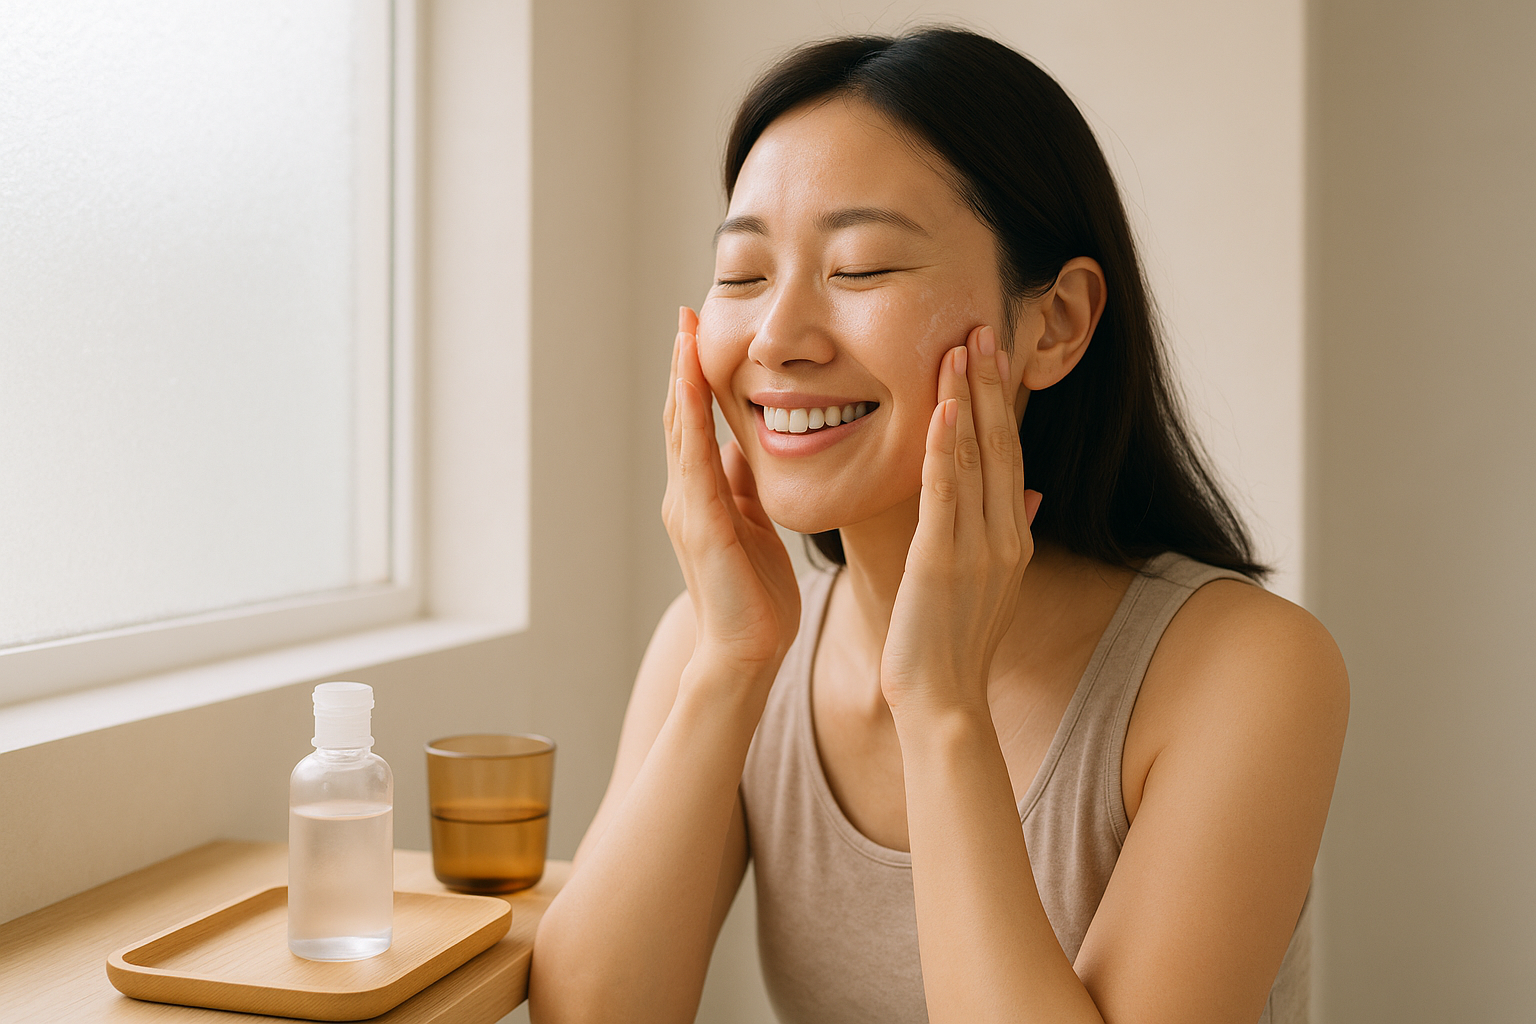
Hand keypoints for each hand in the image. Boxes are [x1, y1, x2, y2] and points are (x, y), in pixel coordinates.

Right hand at [662, 307, 800, 680]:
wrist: (746, 653)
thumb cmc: (756, 597)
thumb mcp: (755, 524)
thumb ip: (745, 486)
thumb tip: (746, 445)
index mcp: (703, 495)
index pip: (697, 423)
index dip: (696, 377)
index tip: (700, 331)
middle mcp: (686, 495)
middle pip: (682, 416)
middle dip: (683, 363)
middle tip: (686, 313)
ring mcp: (687, 508)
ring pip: (682, 429)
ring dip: (683, 378)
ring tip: (685, 331)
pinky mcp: (701, 524)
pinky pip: (694, 458)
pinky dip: (693, 416)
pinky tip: (694, 384)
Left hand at [880, 325, 1042, 715]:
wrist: (944, 702)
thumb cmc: (953, 646)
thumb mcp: (990, 584)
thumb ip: (1007, 533)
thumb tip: (1030, 493)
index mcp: (1013, 538)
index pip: (1010, 455)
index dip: (1002, 402)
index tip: (992, 353)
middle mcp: (1004, 536)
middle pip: (1001, 445)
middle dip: (991, 385)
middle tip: (982, 326)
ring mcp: (977, 549)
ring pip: (974, 459)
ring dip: (967, 401)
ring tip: (960, 348)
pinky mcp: (940, 562)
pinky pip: (945, 495)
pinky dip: (943, 450)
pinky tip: (940, 411)